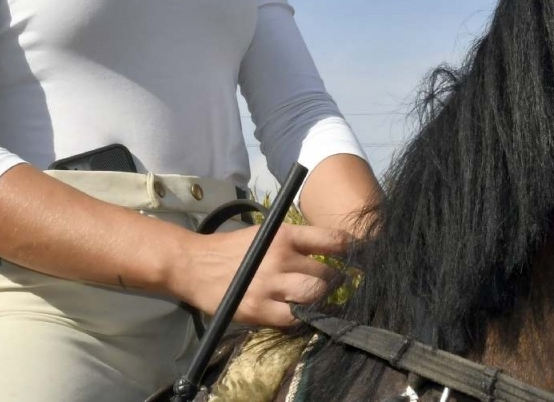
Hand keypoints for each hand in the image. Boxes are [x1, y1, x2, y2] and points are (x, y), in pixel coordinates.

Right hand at [168, 222, 349, 328]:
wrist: (193, 265)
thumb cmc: (229, 249)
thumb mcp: (262, 235)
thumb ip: (291, 242)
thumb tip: (325, 254)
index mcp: (283, 235)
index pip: (331, 240)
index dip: (351, 251)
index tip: (359, 258)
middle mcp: (281, 258)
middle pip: (328, 274)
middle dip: (332, 282)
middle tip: (329, 286)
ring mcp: (270, 285)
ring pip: (316, 295)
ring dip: (319, 300)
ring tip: (314, 301)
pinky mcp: (259, 309)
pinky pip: (294, 319)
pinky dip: (300, 319)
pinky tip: (295, 314)